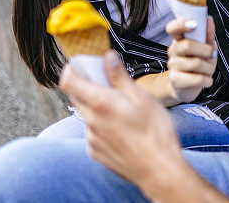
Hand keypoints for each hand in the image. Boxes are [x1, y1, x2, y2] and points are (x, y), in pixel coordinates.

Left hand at [59, 52, 193, 195]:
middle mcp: (91, 122)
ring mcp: (92, 139)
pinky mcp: (96, 152)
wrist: (159, 171)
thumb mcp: (142, 97)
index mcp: (101, 104)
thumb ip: (120, 77)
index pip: (69, 81)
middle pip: (76, 96)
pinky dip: (101, 124)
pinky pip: (92, 131)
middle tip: (107, 81)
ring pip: (86, 114)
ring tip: (122, 108)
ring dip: (97, 106)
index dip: (72, 69)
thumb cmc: (155, 134)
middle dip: (87, 84)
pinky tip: (122, 127)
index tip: (81, 63)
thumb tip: (108, 57)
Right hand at [165, 17, 216, 102]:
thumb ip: (207, 35)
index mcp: (179, 40)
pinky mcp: (176, 81)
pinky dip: (208, 80)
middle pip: (188, 45)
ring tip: (208, 70)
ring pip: (196, 64)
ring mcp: (173, 66)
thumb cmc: (197, 62)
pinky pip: (198, 79)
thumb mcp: (205, 48)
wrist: (185, 87)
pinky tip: (205, 80)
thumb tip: (209, 20)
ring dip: (209, 68)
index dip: (181, 24)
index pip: (173, 28)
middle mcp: (173, 51)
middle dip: (206, 50)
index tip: (194, 24)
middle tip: (211, 54)